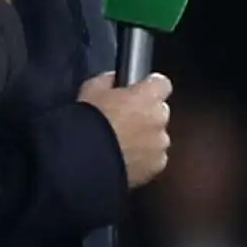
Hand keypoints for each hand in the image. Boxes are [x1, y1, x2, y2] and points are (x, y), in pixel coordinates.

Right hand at [79, 72, 172, 188]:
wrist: (84, 159)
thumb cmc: (89, 121)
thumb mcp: (91, 89)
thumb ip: (109, 81)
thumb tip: (114, 80)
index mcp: (148, 95)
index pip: (162, 84)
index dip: (149, 88)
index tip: (138, 93)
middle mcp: (160, 117)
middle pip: (160, 112)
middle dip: (147, 115)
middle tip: (125, 121)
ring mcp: (160, 143)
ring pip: (158, 137)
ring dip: (146, 138)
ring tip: (122, 145)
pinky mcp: (156, 166)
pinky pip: (154, 158)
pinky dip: (144, 159)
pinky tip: (125, 160)